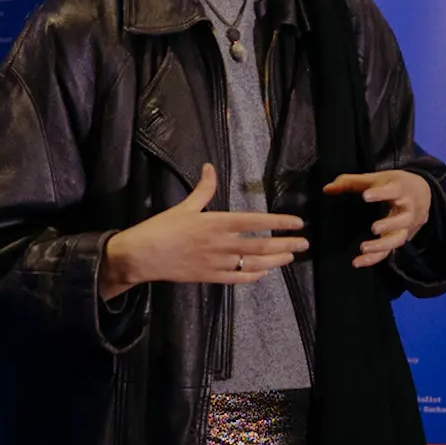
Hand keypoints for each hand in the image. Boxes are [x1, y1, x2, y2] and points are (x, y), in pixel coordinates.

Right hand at [99, 164, 307, 297]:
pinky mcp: (210, 277)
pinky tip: (264, 272)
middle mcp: (220, 243)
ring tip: (290, 257)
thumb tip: (210, 167)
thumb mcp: (184, 206)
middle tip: (304, 243)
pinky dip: (254, 275)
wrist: (141, 255)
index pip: (255, 221)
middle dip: (285, 244)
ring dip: (275, 260)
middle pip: (260, 245)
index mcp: (215, 222)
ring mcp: (217, 262)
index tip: (297, 222)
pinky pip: (237, 278)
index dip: (278, 222)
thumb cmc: (161, 228)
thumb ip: (203, 189)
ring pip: (253, 263)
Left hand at [323, 170, 431, 267]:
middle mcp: (408, 210)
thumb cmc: (394, 184)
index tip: (365, 196)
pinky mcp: (402, 238)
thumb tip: (327, 189)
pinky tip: (359, 262)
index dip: (380, 193)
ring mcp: (407, 226)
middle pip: (402, 219)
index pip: (392, 190)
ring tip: (363, 249)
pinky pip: (390, 251)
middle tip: (373, 228)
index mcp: (401, 189)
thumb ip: (351, 182)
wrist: (423, 192)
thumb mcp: (376, 178)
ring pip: (398, 239)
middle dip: (389, 225)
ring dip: (381, 245)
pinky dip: (375, 258)